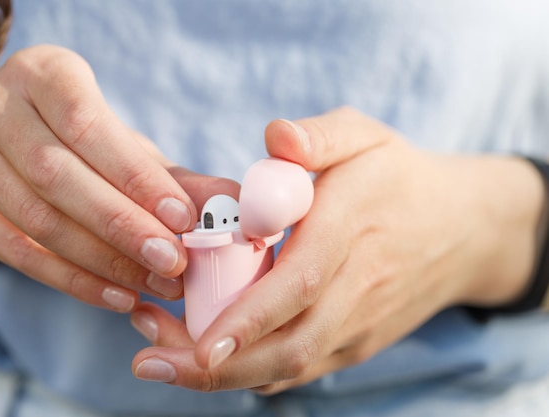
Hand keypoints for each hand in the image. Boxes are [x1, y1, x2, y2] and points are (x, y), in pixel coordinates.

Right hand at [0, 45, 238, 310]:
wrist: (2, 153)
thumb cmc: (78, 146)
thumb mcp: (122, 147)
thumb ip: (173, 174)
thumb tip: (231, 204)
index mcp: (43, 72)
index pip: (89, 126)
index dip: (136, 177)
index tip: (183, 220)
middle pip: (59, 174)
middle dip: (123, 227)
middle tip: (173, 265)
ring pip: (35, 216)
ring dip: (102, 260)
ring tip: (152, 286)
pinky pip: (10, 250)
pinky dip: (68, 279)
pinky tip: (114, 296)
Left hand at [130, 107, 543, 390]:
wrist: (460, 230)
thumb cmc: (398, 177)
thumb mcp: (365, 136)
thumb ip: (319, 135)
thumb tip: (275, 137)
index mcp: (350, 231)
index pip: (300, 283)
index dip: (249, 317)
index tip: (198, 343)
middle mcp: (357, 289)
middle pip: (289, 342)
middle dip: (216, 364)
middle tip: (148, 361)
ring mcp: (359, 324)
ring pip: (292, 365)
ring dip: (224, 374)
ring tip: (161, 361)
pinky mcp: (356, 342)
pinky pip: (302, 367)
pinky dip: (252, 371)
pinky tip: (207, 363)